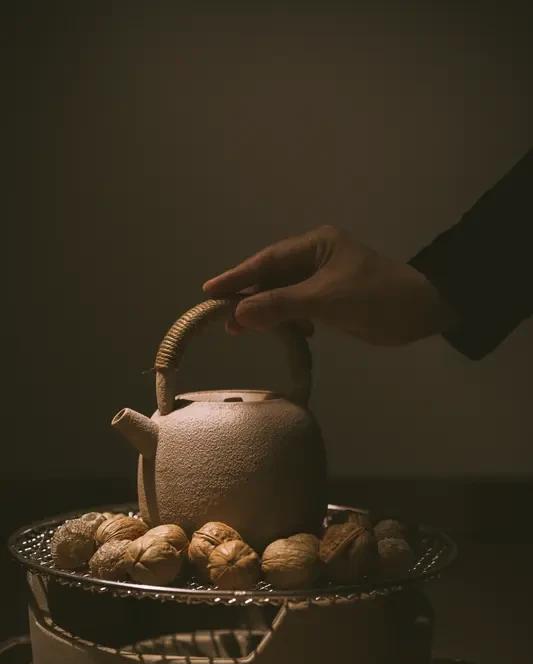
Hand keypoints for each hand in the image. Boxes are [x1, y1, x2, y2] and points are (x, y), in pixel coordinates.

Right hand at [203, 225, 455, 344]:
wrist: (423, 312)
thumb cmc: (375, 297)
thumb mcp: (325, 300)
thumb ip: (281, 306)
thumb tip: (238, 315)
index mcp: (316, 245)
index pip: (268, 260)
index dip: (237, 276)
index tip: (209, 291)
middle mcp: (317, 258)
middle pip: (273, 277)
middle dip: (249, 297)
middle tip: (222, 318)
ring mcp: (325, 280)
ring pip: (286, 295)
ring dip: (268, 312)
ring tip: (242, 330)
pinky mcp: (334, 301)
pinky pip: (301, 308)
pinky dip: (291, 321)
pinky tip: (288, 334)